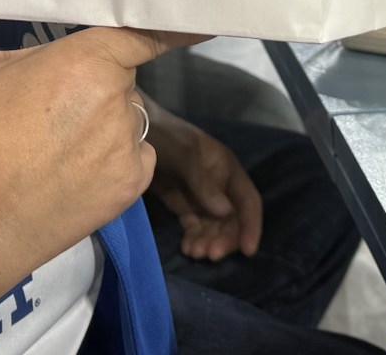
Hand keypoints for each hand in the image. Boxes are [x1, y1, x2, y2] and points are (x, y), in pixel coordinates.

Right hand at [0, 0, 198, 298]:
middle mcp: (118, 99)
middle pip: (121, 81)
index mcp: (88, 60)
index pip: (146, 33)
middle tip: (51, 106)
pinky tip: (74, 172)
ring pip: (127, 122)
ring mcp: (128, 146)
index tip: (207, 15)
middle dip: (95, 87)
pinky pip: (135, 159)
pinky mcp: (131, 187)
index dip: (175, 23)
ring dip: (104, 126)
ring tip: (56, 146)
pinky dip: (114, 162)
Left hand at [144, 103, 262, 262]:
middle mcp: (218, 184)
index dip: (251, 226)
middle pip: (231, 219)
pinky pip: (194, 226)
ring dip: (208, 241)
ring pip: (213, 226)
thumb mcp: (185, 155)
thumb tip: (225, 212)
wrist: (134, 131)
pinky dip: (193, 238)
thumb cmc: (164, 136)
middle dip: (224, 239)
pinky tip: (187, 248)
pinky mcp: (182, 203)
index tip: (248, 251)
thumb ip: (204, 182)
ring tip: (194, 252)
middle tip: (210, 255)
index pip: (247, 201)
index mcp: (226, 169)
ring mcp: (200, 195)